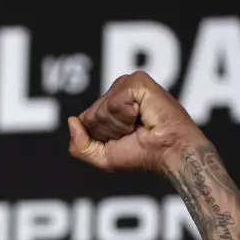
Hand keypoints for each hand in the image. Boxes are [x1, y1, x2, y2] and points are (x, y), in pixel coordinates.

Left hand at [67, 71, 208, 174]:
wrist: (168, 153)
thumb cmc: (141, 155)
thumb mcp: (101, 157)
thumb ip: (79, 145)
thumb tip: (71, 121)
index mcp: (110, 104)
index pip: (84, 120)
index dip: (100, 137)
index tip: (123, 139)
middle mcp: (118, 91)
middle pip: (90, 116)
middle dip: (109, 132)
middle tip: (133, 132)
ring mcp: (128, 83)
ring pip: (101, 111)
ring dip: (119, 126)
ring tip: (139, 125)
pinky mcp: (138, 81)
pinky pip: (114, 104)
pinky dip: (126, 117)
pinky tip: (143, 116)